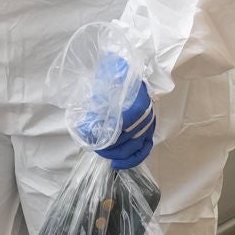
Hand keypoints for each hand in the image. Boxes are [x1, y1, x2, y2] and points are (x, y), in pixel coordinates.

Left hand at [88, 55, 156, 169]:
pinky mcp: (149, 130)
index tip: (90, 138)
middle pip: (125, 143)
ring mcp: (148, 125)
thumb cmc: (115, 77)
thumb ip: (95, 106)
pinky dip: (131, 160)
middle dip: (107, 148)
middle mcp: (144, 118)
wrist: (130, 71)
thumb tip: (85, 128)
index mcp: (135, 107)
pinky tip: (117, 163)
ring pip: (133, 150)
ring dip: (116, 155)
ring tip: (103, 153)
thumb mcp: (102, 87)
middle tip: (94, 147)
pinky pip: (143, 150)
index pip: (119, 131)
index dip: (104, 138)